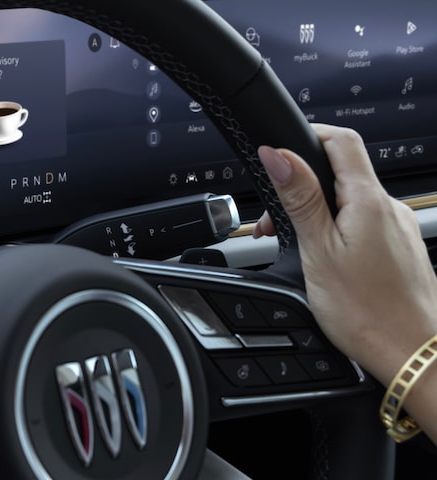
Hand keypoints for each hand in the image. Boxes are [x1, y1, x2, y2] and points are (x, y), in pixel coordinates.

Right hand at [254, 124, 436, 386]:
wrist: (413, 354)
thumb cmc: (368, 311)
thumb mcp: (318, 250)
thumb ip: (300, 198)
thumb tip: (279, 155)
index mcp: (368, 201)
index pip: (341, 140)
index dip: (308, 136)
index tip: (280, 154)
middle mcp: (390, 209)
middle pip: (341, 175)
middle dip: (302, 189)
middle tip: (275, 224)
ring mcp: (399, 230)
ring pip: (351, 204)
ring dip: (318, 216)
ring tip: (298, 250)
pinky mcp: (401, 251)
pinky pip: (366, 227)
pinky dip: (339, 234)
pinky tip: (327, 263)